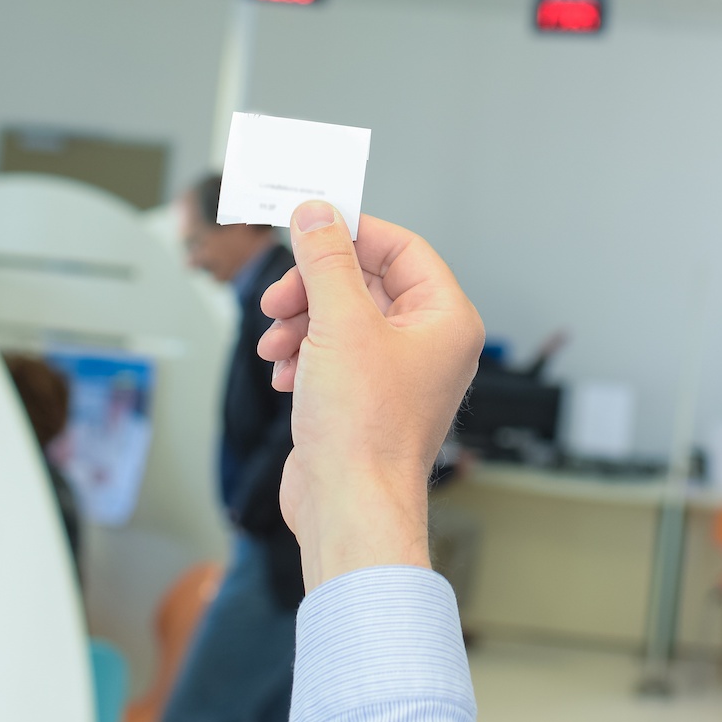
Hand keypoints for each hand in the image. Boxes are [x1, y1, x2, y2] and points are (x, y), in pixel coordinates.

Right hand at [256, 203, 483, 588]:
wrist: (348, 507)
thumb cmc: (364, 431)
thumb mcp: (339, 323)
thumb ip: (326, 261)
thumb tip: (317, 214)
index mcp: (445, 320)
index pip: (403, 249)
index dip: (353, 234)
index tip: (308, 228)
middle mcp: (428, 345)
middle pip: (367, 283)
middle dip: (314, 287)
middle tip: (280, 298)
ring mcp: (397, 375)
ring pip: (342, 319)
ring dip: (301, 323)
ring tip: (276, 345)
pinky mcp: (365, 400)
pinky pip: (332, 355)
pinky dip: (303, 356)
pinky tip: (285, 376)